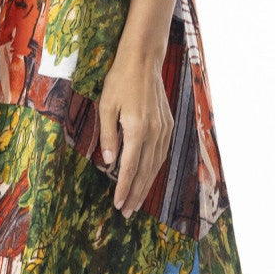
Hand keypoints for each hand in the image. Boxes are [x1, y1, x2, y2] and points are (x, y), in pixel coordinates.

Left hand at [97, 49, 172, 219]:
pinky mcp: (168, 125)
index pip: (130, 167)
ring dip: (146, 185)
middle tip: (127, 212)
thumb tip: (109, 162)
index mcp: (137, 129)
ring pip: (156, 165)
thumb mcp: (106, 106)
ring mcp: (164, 129)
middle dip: (136, 194)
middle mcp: (154, 133)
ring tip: (137, 202)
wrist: (143, 61)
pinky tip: (148, 177)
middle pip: (145, 171)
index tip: (117, 205)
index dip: (124, 188)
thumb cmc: (119, 81)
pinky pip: (162, 153)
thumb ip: (108, 135)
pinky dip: (155, 169)